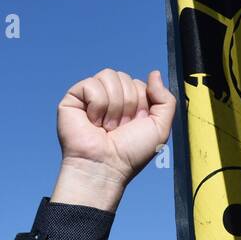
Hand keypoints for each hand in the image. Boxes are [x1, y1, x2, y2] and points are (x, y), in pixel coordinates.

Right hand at [52, 68, 175, 209]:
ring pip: (109, 76)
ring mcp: (92, 96)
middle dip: (127, 105)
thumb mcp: (160, 128)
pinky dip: (97, 105)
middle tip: (118, 128)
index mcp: (131, 103)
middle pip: (125, 77)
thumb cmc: (130, 153)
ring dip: (113, 106)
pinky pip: (92, 84)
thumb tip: (154, 73)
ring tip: (106, 126)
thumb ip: (165, 99)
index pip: (140, 84)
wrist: (105, 166)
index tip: (134, 126)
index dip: (141, 105)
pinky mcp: (74, 97)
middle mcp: (111, 97)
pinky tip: (92, 121)